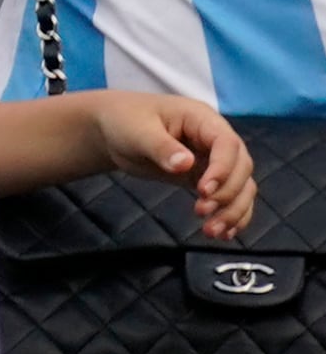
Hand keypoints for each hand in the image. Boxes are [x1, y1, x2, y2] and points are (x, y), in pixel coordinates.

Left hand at [85, 89, 258, 241]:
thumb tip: (185, 165)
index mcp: (202, 119)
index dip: (223, 168)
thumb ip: (160, 147)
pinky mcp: (205, 178)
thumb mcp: (136, 131)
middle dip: (228, 193)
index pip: (227, 143)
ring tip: (211, 231)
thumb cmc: (124, 122)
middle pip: (241, 167)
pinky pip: (229, 197)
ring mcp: (213, 160)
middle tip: (201, 211)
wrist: (112, 131)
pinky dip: (232, 215)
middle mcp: (214, 139)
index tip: (204, 190)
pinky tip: (223, 234)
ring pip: (241, 186)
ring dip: (233, 210)